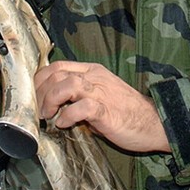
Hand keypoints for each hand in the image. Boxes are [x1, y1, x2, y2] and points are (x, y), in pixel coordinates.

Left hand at [34, 61, 170, 153]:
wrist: (156, 122)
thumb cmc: (128, 112)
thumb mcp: (101, 95)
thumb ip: (80, 95)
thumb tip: (56, 106)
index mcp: (93, 71)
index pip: (57, 66)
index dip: (40, 80)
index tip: (34, 96)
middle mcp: (95, 77)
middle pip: (57, 73)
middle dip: (40, 92)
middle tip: (39, 110)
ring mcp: (101, 92)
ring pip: (66, 83)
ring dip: (50, 100)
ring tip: (48, 115)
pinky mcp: (107, 111)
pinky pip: (82, 107)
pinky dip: (67, 114)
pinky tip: (64, 124)